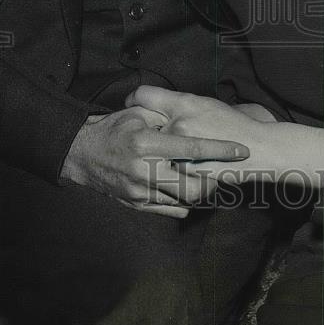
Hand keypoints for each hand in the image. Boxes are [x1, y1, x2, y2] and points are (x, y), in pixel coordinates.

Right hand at [59, 106, 248, 216]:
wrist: (81, 155)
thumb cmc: (112, 129)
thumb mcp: (136, 114)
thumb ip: (163, 117)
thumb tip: (190, 120)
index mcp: (147, 143)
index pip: (193, 149)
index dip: (221, 150)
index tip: (242, 150)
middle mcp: (145, 170)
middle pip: (194, 184)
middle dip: (217, 181)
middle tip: (229, 172)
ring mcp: (141, 191)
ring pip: (185, 200)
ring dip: (202, 192)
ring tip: (214, 181)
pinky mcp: (137, 204)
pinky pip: (170, 210)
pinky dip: (184, 202)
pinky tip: (189, 190)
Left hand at [126, 87, 323, 187]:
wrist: (261, 148)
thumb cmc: (238, 124)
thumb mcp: (209, 104)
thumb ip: (182, 105)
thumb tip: (160, 106)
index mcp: (185, 103)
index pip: (144, 94)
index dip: (134, 100)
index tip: (131, 106)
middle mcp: (179, 122)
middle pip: (144, 124)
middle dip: (145, 131)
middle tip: (147, 136)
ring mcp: (181, 150)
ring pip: (152, 151)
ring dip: (155, 155)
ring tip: (159, 158)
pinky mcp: (186, 172)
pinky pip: (165, 172)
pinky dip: (167, 173)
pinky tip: (174, 172)